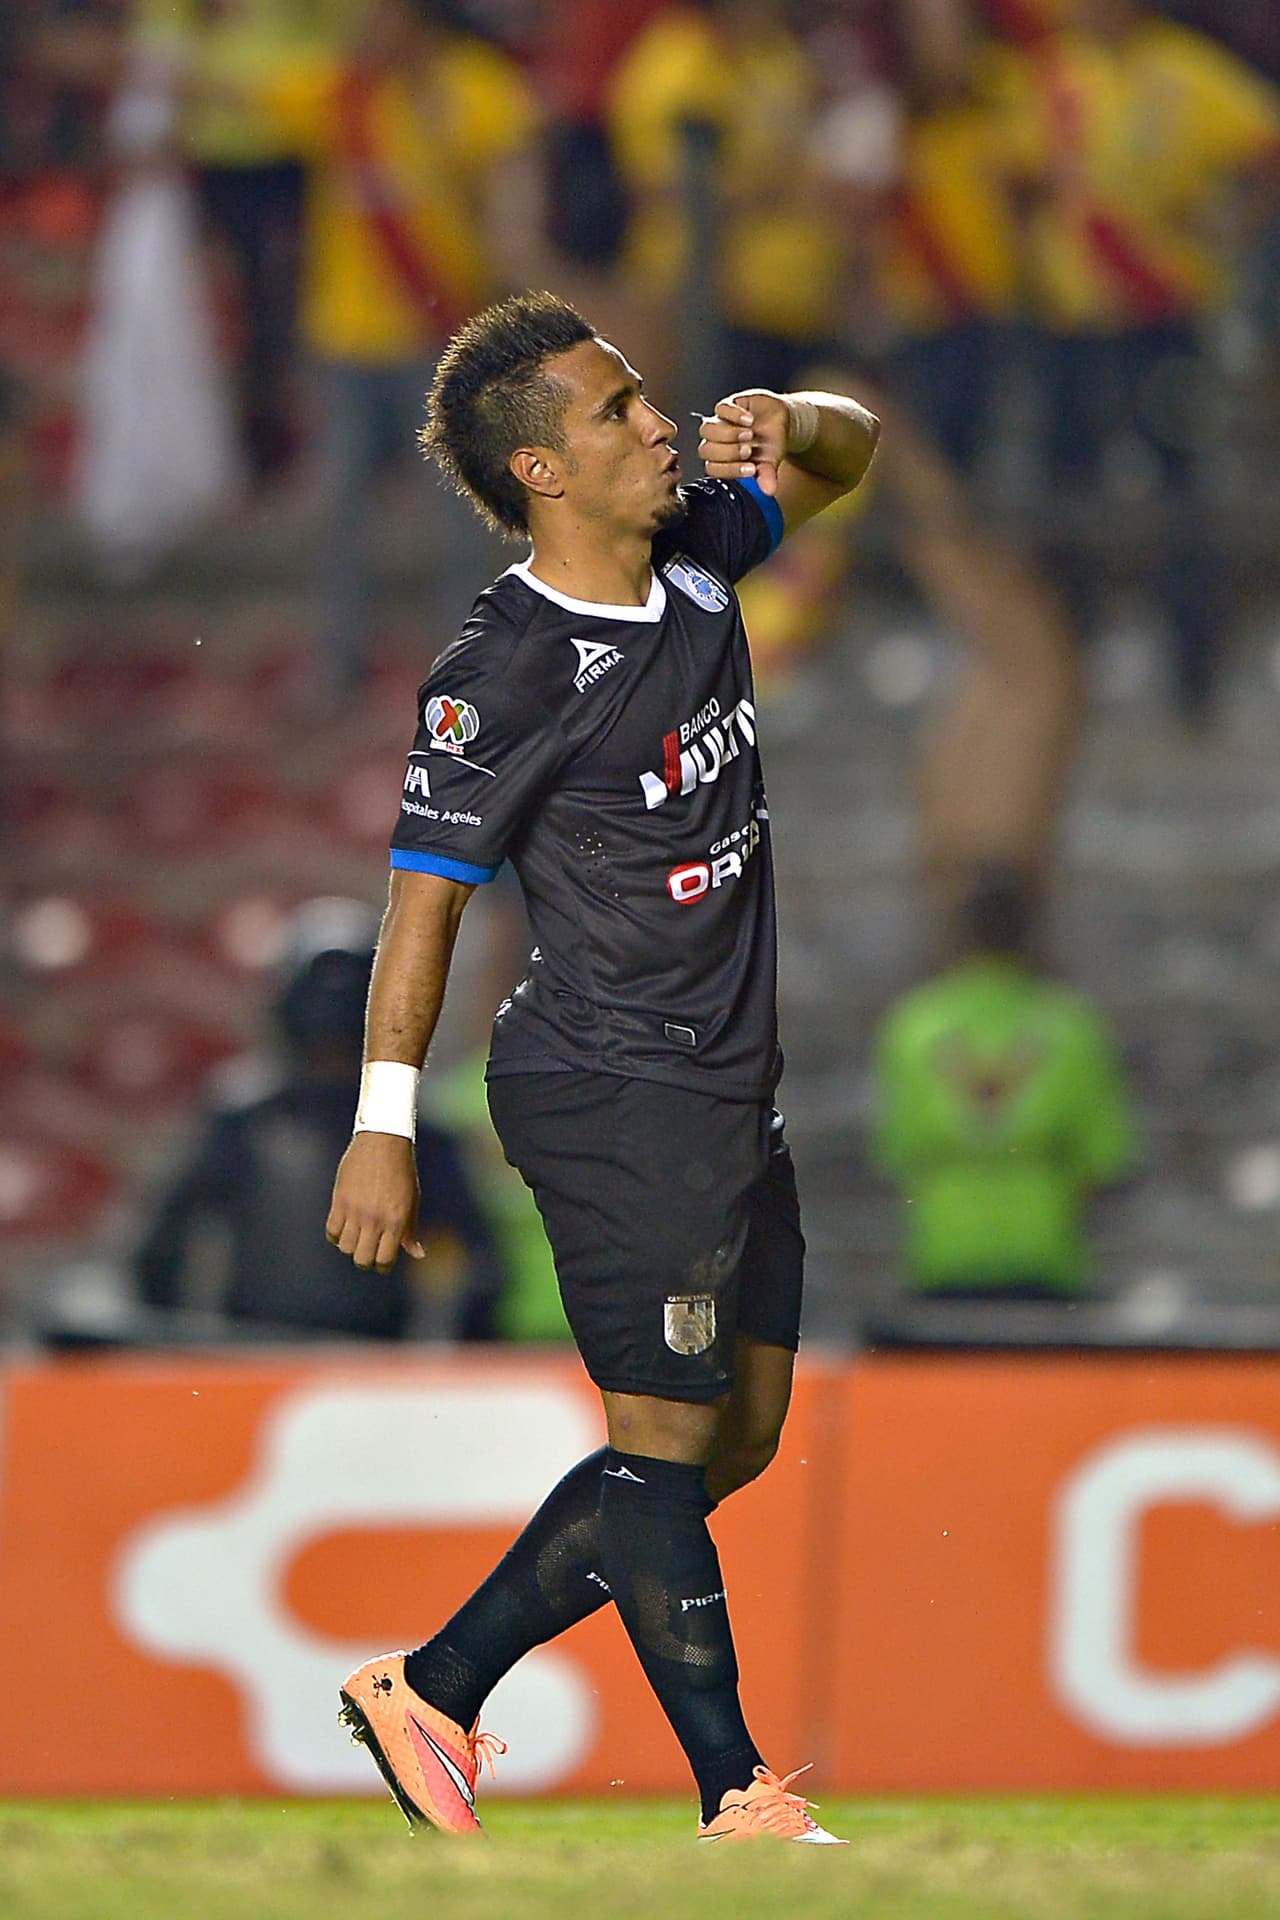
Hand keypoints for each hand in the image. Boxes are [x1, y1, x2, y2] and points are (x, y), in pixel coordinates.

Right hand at [326, 1132, 424, 1272]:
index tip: (382, 1260)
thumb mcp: (412, 1201)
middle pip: (362, 1259)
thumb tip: (418, 1254)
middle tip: (368, 1251)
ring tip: (357, 1235)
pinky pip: (331, 1230)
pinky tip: (344, 1227)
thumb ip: (411, 1230)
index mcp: (396, 1221)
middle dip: (365, 1260)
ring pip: (345, 1247)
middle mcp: (375, 1219)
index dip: (382, 1265)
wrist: (383, 1141)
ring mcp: (356, 1211)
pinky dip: (335, 1234)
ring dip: (350, 1246)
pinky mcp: (340, 1200)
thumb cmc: (402, 1171)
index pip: (384, 1260)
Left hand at [696, 390, 790, 496]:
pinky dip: (734, 415)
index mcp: (723, 460)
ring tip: (749, 434)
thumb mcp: (771, 461)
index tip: (752, 469)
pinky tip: (750, 419)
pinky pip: (720, 409)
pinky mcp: (726, 405)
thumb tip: (769, 490)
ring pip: (706, 429)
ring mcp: (719, 423)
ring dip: (727, 434)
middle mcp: (716, 442)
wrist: (779, 419)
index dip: (730, 470)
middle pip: (705, 450)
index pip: (713, 469)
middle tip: (749, 450)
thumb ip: (767, 475)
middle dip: (728, 452)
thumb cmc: (769, 443)